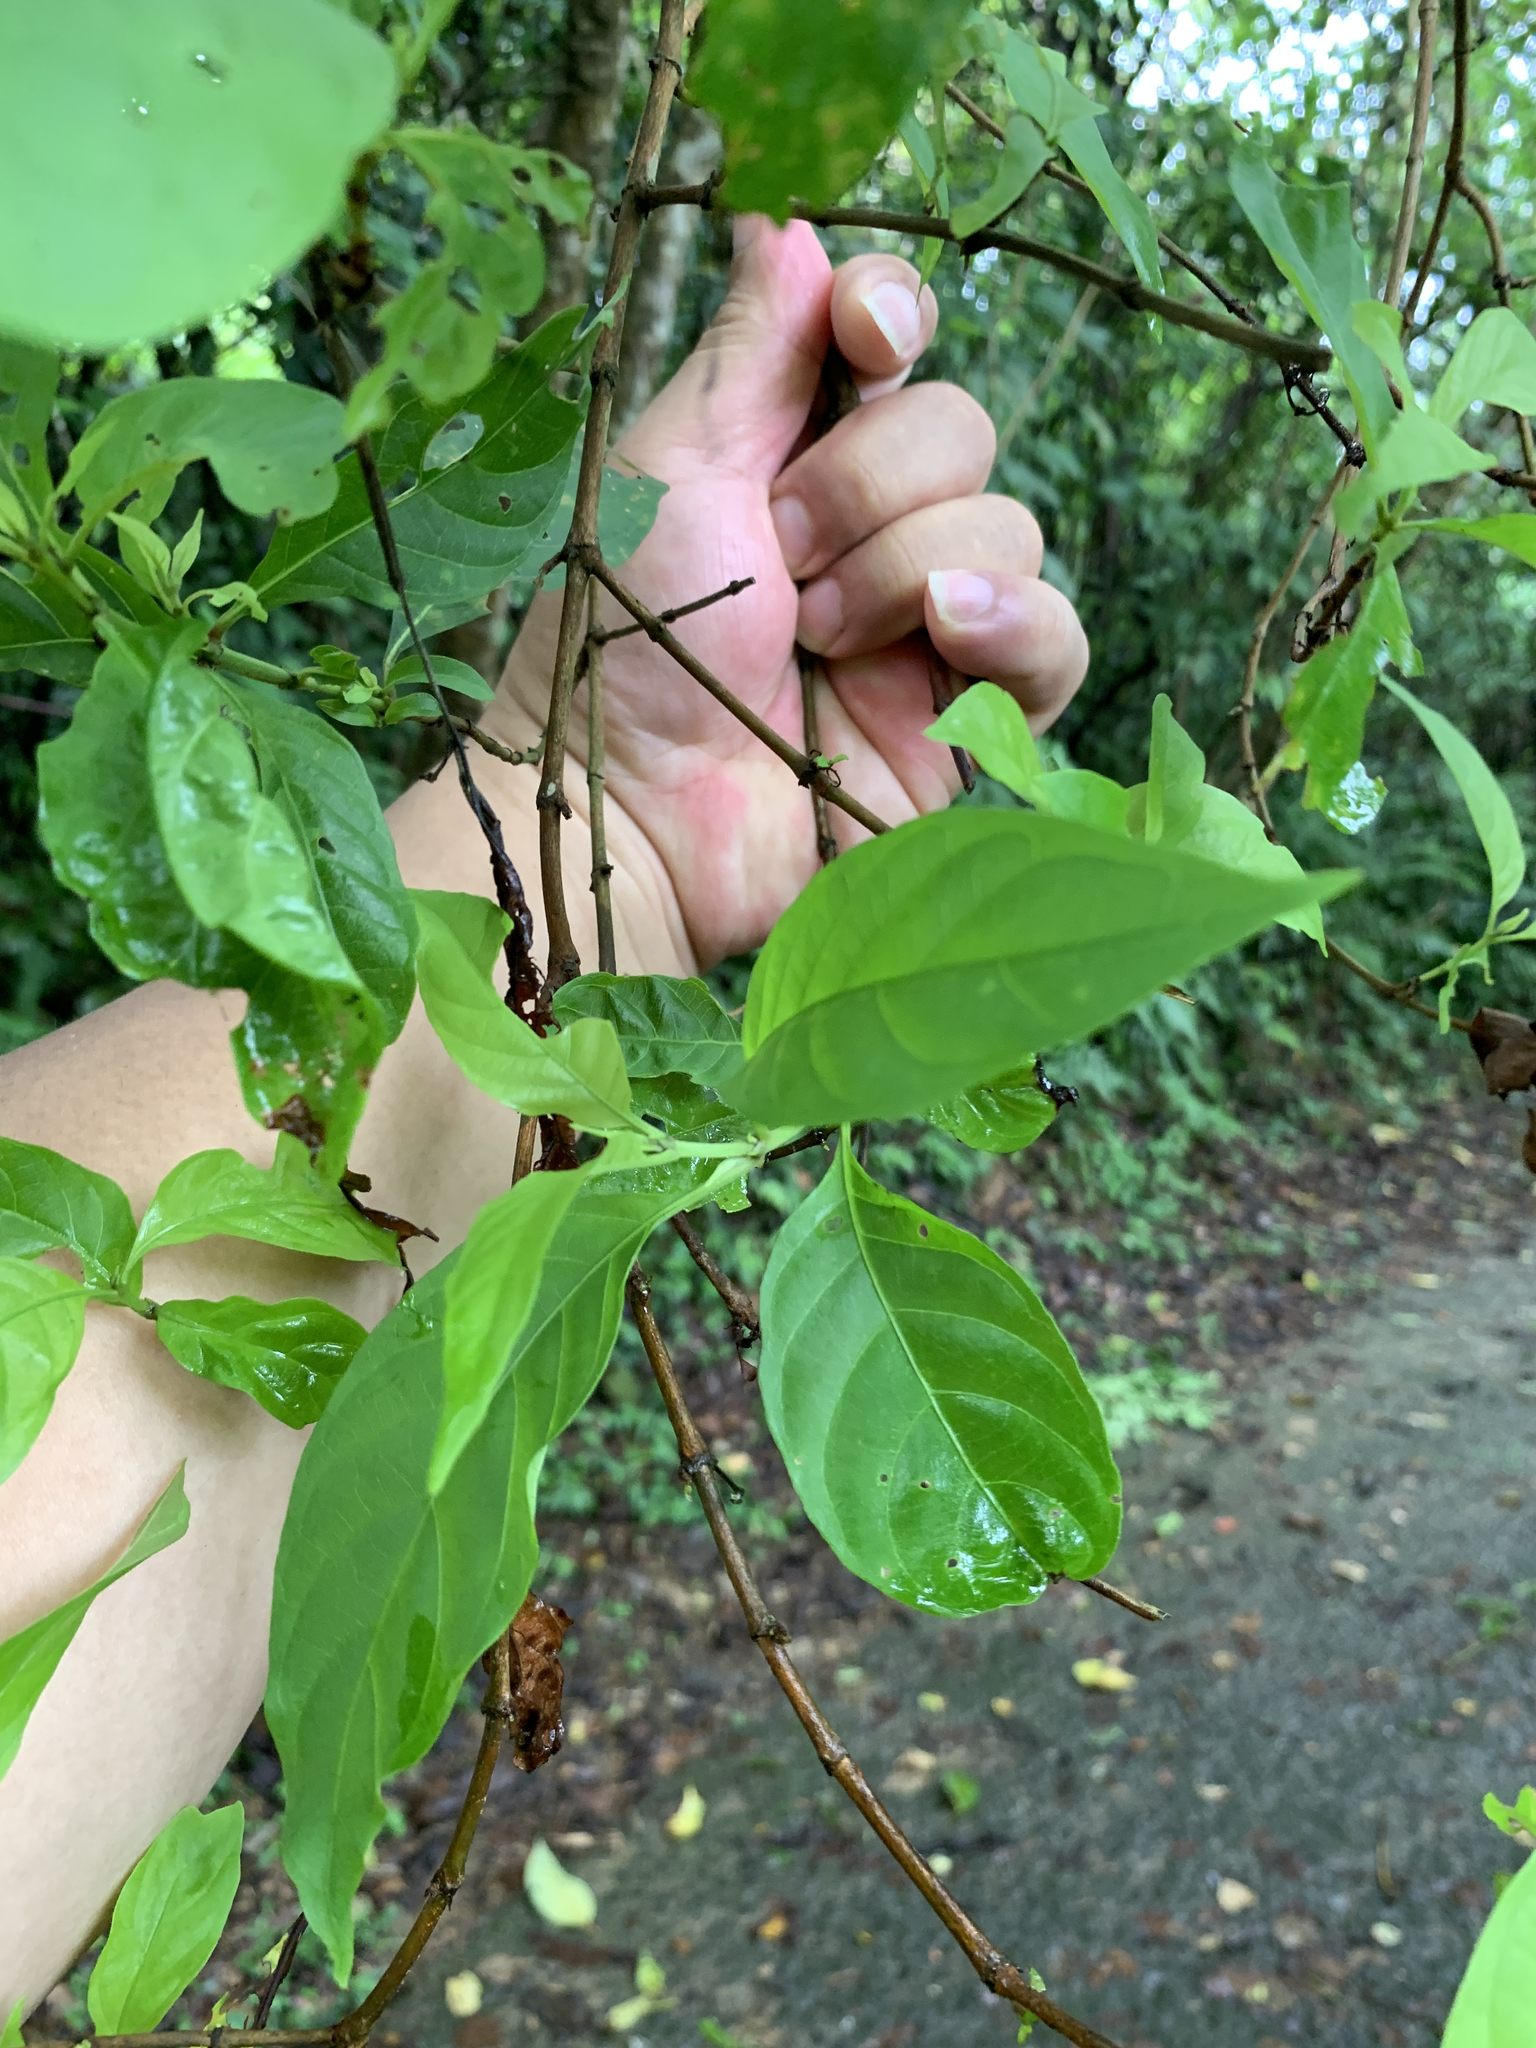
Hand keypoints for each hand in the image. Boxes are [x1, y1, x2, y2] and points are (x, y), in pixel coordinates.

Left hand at [496, 217, 1088, 965]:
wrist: (633, 809)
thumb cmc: (619, 642)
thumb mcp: (670, 470)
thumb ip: (749, 352)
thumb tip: (792, 219)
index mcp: (794, 452)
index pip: (895, 339)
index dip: (894, 317)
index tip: (864, 336)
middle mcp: (872, 526)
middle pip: (960, 426)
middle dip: (868, 485)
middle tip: (779, 560)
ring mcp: (926, 624)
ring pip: (1010, 523)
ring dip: (904, 568)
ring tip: (816, 638)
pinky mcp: (969, 717)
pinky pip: (1056, 637)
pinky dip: (1013, 622)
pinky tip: (944, 636)